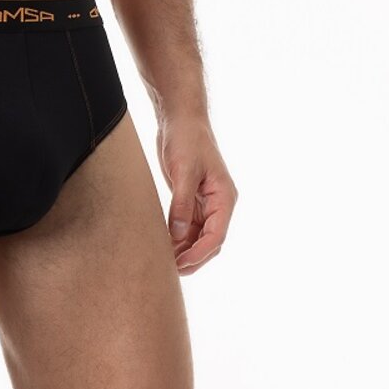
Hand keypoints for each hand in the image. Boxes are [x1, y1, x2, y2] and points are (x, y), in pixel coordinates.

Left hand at [156, 117, 237, 274]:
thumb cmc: (186, 139)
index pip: (216, 235)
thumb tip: (177, 235)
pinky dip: (178, 238)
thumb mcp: (183, 171)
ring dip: (184, 250)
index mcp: (224, 197)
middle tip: (170, 271)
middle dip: (192, 258)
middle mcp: (218, 203)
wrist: (180, 118)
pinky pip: (188, 226)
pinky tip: (163, 246)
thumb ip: (181, 204)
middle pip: (209, 241)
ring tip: (164, 262)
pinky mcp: (191, 199)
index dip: (199, 253)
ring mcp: (205, 202)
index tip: (180, 264)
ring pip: (198, 237)